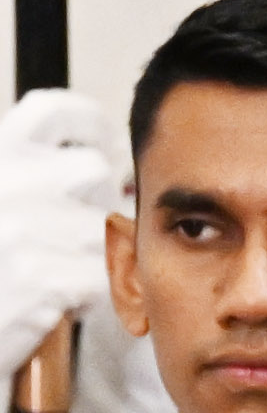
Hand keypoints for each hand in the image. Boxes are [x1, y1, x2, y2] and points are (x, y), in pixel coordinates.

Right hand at [0, 91, 117, 378]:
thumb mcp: (0, 203)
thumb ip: (28, 178)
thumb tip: (99, 163)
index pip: (51, 113)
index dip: (90, 122)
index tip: (110, 141)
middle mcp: (9, 182)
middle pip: (93, 170)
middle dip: (98, 199)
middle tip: (81, 230)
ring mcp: (25, 227)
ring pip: (101, 228)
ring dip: (89, 253)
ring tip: (54, 272)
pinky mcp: (44, 277)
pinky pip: (98, 276)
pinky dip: (84, 294)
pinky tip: (53, 300)